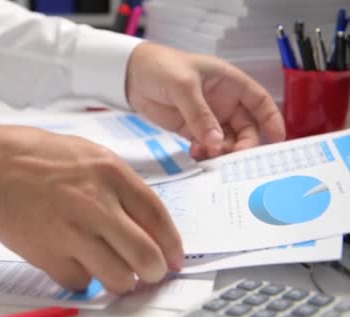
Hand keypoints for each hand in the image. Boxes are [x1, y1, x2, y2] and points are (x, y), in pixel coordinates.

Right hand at [0, 122, 183, 293]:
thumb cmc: (35, 156)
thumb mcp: (88, 154)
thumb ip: (118, 186)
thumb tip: (143, 222)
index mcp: (111, 174)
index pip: (158, 218)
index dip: (173, 245)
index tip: (174, 258)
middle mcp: (97, 204)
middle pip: (146, 256)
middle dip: (154, 272)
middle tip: (150, 274)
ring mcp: (73, 232)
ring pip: (118, 278)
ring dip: (121, 281)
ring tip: (113, 272)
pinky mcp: (49, 255)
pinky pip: (79, 283)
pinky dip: (81, 279)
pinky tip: (73, 262)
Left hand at [126, 42, 285, 158]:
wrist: (130, 75)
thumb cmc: (161, 67)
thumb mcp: (184, 86)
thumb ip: (200, 114)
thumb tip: (217, 142)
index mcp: (229, 82)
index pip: (259, 101)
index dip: (272, 119)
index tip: (278, 138)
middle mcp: (223, 101)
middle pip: (246, 127)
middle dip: (244, 143)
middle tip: (234, 155)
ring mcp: (208, 117)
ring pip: (226, 140)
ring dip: (222, 151)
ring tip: (209, 155)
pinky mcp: (190, 129)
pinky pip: (206, 146)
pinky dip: (205, 153)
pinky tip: (197, 154)